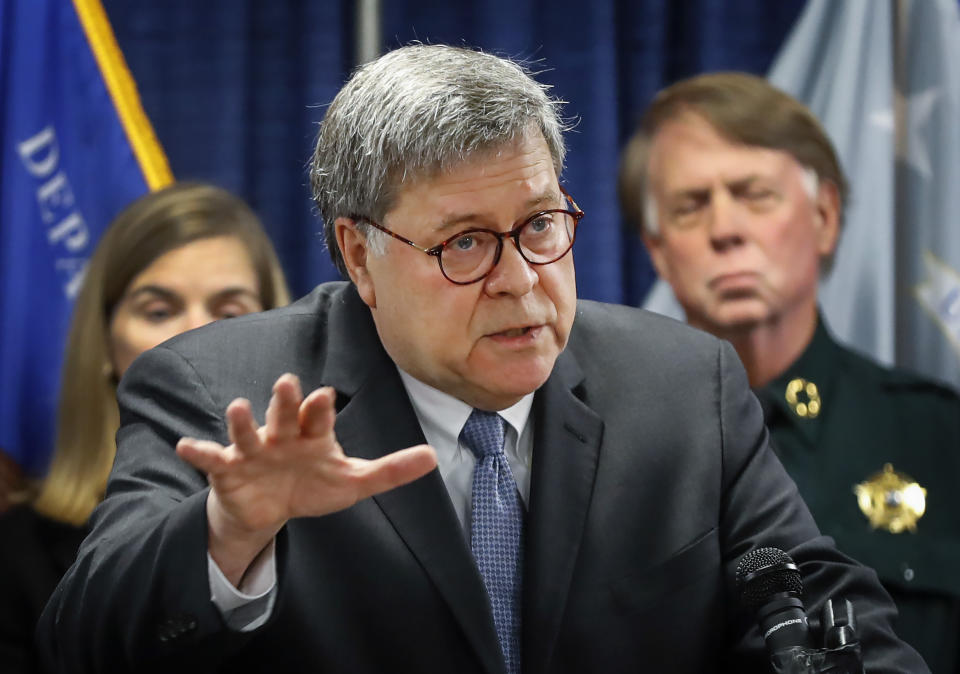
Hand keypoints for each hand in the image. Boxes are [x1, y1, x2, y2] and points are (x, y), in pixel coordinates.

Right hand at [176, 373, 436, 584]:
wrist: (270, 508)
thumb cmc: (313, 485)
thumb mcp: (353, 482)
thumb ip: (390, 471)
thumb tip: (434, 458)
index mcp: (313, 434)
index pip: (319, 418)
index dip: (320, 409)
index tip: (325, 395)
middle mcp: (282, 435)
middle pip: (284, 415)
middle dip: (284, 400)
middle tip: (286, 382)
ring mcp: (254, 450)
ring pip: (247, 431)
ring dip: (241, 420)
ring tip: (236, 407)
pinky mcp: (228, 468)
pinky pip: (212, 458)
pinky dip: (200, 452)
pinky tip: (185, 446)